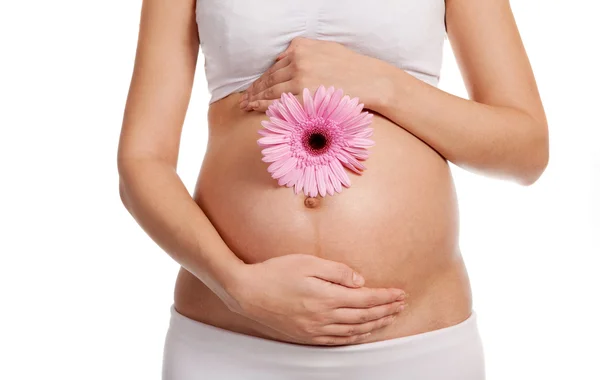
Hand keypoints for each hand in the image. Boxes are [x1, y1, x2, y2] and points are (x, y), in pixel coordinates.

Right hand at [226, 254, 406, 345]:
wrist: (248, 293)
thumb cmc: (276, 273)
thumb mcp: (307, 262)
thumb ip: (337, 272)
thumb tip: (360, 281)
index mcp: (327, 297)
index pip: (366, 299)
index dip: (386, 297)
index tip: (400, 293)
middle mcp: (324, 317)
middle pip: (364, 316)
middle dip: (386, 310)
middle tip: (401, 305)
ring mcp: (315, 329)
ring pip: (354, 330)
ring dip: (376, 324)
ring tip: (389, 317)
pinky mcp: (307, 335)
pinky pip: (338, 340)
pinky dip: (356, 337)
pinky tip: (363, 332)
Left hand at [239, 37, 381, 112]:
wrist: (370, 80)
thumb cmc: (350, 66)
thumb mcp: (324, 48)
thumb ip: (301, 50)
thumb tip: (279, 58)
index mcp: (301, 49)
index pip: (274, 67)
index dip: (261, 78)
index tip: (253, 87)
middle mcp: (298, 62)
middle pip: (269, 79)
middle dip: (254, 90)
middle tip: (244, 99)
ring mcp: (301, 80)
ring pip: (271, 91)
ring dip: (256, 99)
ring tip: (246, 105)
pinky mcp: (306, 97)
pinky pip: (281, 103)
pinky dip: (266, 106)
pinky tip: (257, 109)